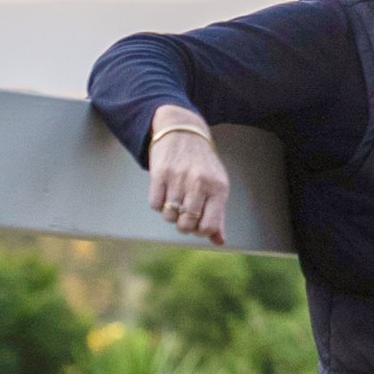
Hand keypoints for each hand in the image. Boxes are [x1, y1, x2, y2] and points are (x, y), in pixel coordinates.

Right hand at [147, 108, 231, 244]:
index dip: (201, 231)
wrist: (183, 131)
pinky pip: (154, 204)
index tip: (198, 224)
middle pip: (186, 224)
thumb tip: (219, 241)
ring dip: (170, 215)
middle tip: (184, 214)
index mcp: (218, 188)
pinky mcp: (159, 173)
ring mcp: (179, 178)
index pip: (209, 226)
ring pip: (169, 216)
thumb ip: (218, 215)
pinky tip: (165, 193)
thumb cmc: (203, 164)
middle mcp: (199, 183)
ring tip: (175, 202)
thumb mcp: (217, 186)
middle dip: (184, 225)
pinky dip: (158, 204)